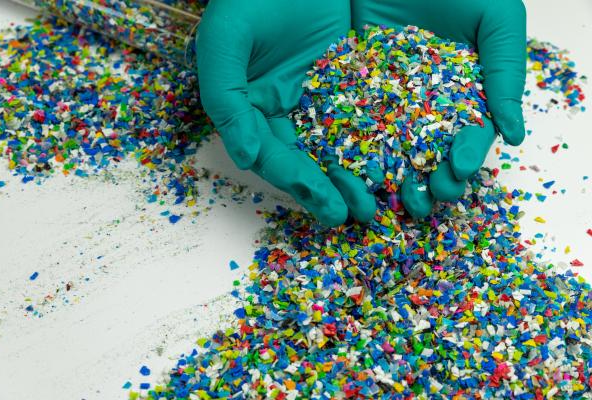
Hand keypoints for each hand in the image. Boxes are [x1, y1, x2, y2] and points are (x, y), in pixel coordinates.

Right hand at [196, 0, 379, 226]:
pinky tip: (399, 160)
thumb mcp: (225, 43)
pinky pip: (365, 114)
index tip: (325, 203)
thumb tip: (245, 158)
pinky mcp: (348, 81)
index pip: (273, 155)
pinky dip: (380, 139)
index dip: (297, 181)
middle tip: (353, 216)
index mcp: (252, 112)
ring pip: (337, 145)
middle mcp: (285, 113)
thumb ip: (227, 100)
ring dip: (356, 175)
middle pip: (306, 160)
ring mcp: (318, 100)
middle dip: (328, 190)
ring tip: (378, 201)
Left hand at [352, 0, 526, 216]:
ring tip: (388, 200)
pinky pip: (350, 121)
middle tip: (421, 201)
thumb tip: (515, 135)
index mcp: (465, 94)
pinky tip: (349, 173)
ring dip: (389, 178)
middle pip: (428, 152)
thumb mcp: (496, 19)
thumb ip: (505, 73)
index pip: (468, 134)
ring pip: (389, 147)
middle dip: (427, 180)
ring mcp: (389, 99)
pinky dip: (350, 148)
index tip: (458, 172)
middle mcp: (427, 104)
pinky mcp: (354, 88)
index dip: (464, 156)